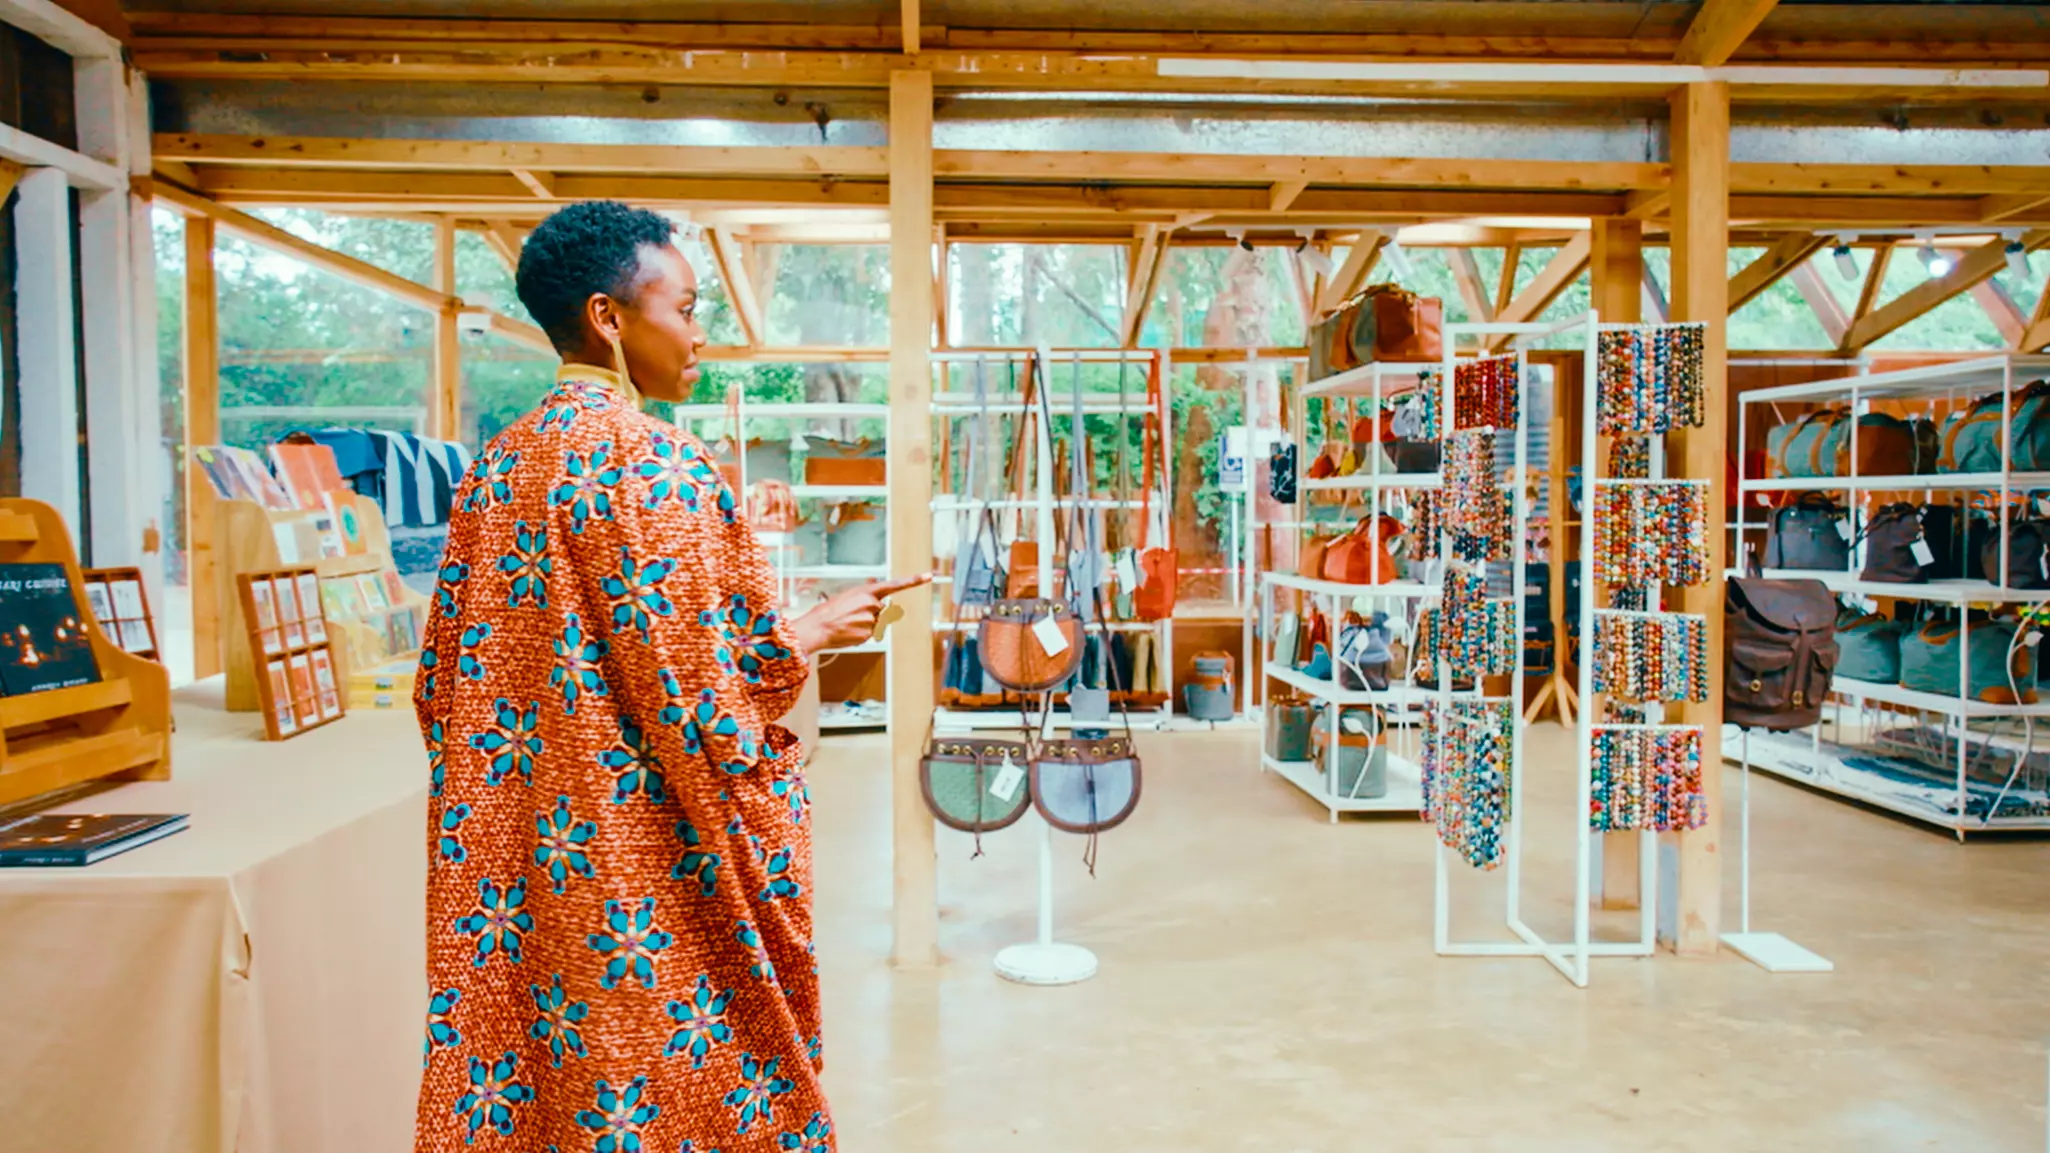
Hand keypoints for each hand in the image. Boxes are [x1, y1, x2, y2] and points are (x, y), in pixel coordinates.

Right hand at [791, 573, 932, 655]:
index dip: (913, 581)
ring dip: (867, 624)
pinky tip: (850, 631)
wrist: (818, 627)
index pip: (894, 584)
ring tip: (849, 623)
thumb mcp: (848, 596)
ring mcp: (871, 620)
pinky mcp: (869, 634)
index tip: (929, 576)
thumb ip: (867, 598)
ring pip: (878, 623)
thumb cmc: (829, 611)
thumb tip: (880, 605)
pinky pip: (872, 634)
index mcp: (867, 591)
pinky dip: (863, 634)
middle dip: (872, 612)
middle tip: (853, 614)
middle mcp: (872, 604)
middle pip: (883, 609)